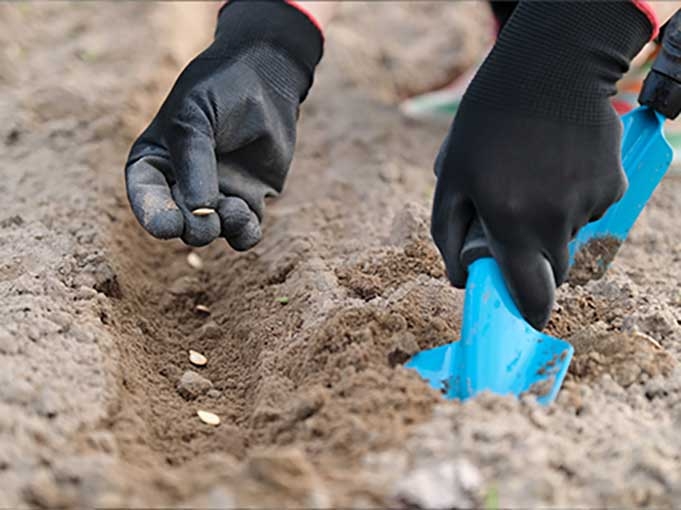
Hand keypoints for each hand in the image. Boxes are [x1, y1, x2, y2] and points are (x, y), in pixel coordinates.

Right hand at [125, 0, 322, 248]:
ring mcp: (216, 196)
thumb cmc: (219, 92)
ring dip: (221, 228)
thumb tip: (201, 210)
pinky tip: (247, 217)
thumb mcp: (194, 118)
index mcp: (155, 163)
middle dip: (193, 225)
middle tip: (208, 216)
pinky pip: (242, 234)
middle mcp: (182, 185)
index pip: (146, 200)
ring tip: (234, 208)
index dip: (155, 217)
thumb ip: (194, 164)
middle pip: (181, 223)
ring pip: (212, 232)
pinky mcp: (248, 201)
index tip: (169, 225)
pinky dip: (244, 234)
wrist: (265, 80)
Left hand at [431, 2, 652, 328]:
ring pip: (569, 236)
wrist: (548, 68)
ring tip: (532, 177)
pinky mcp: (613, 185)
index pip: (530, 293)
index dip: (528, 312)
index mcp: (513, 222)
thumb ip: (447, 232)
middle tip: (514, 222)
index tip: (524, 319)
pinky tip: (558, 164)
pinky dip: (573, 199)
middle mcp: (556, 221)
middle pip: (552, 268)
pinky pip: (589, 209)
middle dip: (532, 258)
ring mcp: (590, 203)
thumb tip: (460, 278)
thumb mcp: (451, 175)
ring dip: (550, 222)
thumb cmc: (487, 123)